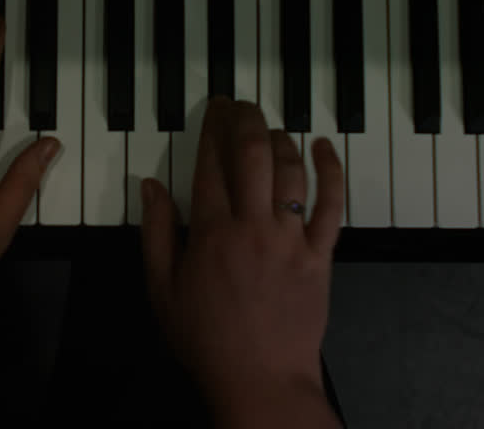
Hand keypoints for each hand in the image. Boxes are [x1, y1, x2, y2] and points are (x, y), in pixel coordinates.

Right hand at [140, 98, 343, 426]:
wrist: (260, 379)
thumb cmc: (208, 341)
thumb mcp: (161, 289)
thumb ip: (155, 233)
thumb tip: (150, 188)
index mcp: (211, 233)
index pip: (209, 165)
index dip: (209, 130)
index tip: (210, 111)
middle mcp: (253, 227)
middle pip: (252, 154)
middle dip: (244, 120)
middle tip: (239, 104)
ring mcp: (290, 239)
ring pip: (290, 170)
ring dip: (280, 138)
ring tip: (269, 124)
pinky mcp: (320, 255)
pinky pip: (332, 203)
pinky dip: (330, 170)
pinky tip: (324, 146)